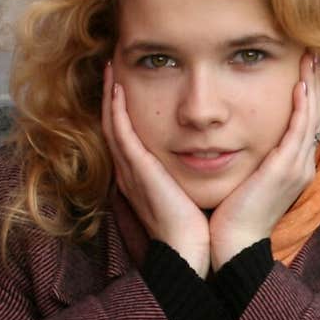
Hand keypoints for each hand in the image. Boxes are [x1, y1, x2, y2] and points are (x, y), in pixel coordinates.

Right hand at [101, 64, 210, 277]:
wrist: (188, 252)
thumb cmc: (194, 229)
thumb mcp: (189, 194)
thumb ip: (190, 175)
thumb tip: (209, 158)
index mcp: (142, 178)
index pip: (128, 135)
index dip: (124, 109)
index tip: (128, 84)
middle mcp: (130, 172)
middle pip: (113, 125)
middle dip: (111, 96)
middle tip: (112, 66)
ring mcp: (130, 171)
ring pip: (112, 123)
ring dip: (110, 94)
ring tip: (110, 67)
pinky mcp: (137, 171)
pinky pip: (120, 132)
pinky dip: (116, 108)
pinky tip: (117, 86)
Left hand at [208, 52, 319, 270]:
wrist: (231, 246)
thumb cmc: (230, 218)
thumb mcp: (244, 181)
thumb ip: (248, 159)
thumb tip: (234, 139)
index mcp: (292, 169)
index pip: (305, 123)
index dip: (307, 95)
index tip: (302, 69)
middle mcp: (301, 167)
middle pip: (315, 115)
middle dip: (314, 82)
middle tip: (313, 52)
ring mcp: (296, 168)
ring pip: (312, 117)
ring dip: (312, 85)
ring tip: (311, 57)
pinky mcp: (284, 170)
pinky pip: (299, 130)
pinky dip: (302, 106)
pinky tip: (300, 84)